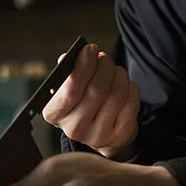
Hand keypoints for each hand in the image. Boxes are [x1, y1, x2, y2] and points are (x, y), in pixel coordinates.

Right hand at [42, 43, 140, 158]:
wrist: (98, 128)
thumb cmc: (80, 100)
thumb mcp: (66, 87)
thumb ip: (68, 71)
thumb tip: (74, 56)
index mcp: (54, 113)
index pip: (71, 90)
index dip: (83, 66)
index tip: (90, 48)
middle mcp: (74, 128)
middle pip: (97, 89)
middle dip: (104, 66)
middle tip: (104, 58)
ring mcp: (98, 136)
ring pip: (117, 94)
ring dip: (118, 75)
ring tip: (114, 71)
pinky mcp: (119, 137)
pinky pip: (130, 103)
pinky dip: (130, 88)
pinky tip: (123, 87)